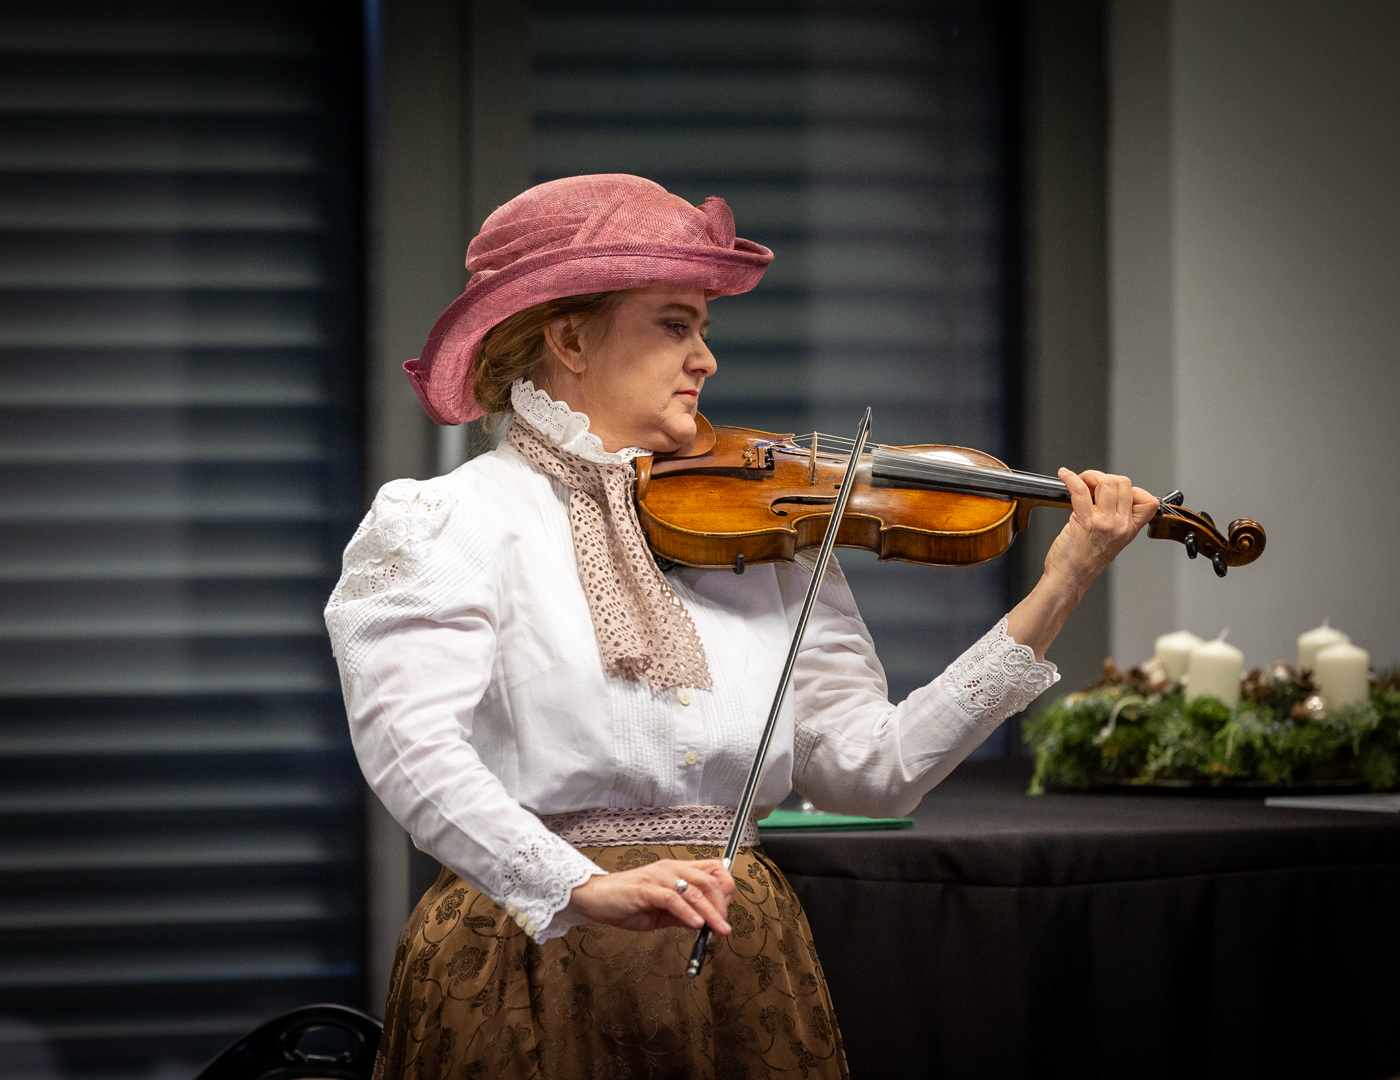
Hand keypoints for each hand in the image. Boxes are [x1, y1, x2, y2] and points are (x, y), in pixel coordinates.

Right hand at [566, 858, 734, 934]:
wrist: (595, 898)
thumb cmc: (626, 902)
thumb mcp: (661, 912)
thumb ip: (682, 914)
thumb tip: (706, 924)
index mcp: (676, 870)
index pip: (712, 868)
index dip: (726, 887)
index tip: (727, 910)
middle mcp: (670, 869)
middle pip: (709, 880)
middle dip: (722, 905)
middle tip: (724, 926)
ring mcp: (658, 878)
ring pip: (694, 890)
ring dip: (711, 913)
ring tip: (718, 930)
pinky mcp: (645, 890)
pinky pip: (673, 899)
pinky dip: (688, 913)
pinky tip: (696, 926)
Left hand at [1044, 469, 1158, 592]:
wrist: (1069, 578)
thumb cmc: (1083, 561)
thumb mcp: (1111, 540)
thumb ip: (1115, 518)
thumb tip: (1107, 493)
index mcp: (1130, 529)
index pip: (1149, 500)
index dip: (1132, 489)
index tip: (1113, 492)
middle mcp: (1121, 525)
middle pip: (1124, 483)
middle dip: (1105, 477)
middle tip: (1090, 485)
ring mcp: (1105, 523)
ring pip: (1107, 482)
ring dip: (1090, 477)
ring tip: (1080, 483)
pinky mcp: (1086, 521)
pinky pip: (1080, 490)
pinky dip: (1070, 478)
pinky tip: (1064, 476)